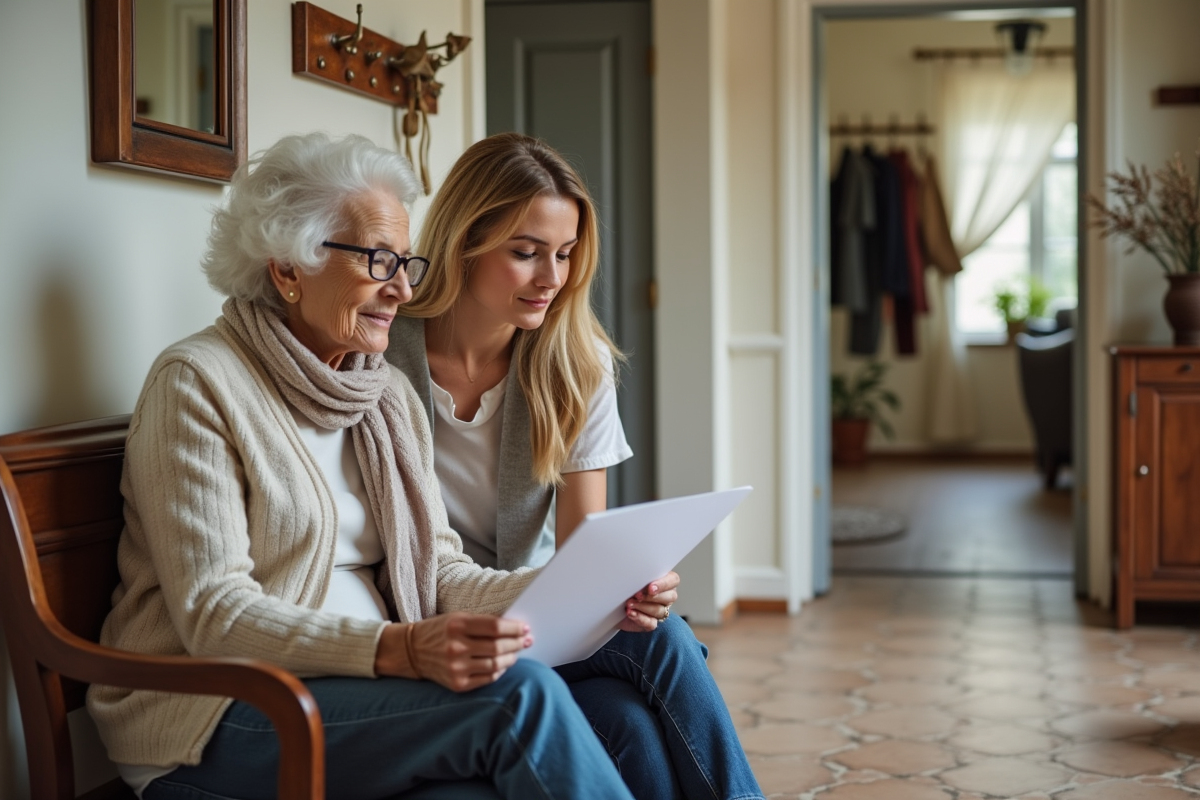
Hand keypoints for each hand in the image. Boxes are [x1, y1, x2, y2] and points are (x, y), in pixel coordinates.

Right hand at [376, 613, 531, 691]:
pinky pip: (487, 679)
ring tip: (517, 652)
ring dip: (511, 658)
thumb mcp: (458, 618)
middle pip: (498, 647)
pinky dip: (499, 671)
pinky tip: (503, 664)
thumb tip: (514, 628)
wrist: (411, 651)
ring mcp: (456, 668)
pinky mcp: (457, 684)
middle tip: (527, 640)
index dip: (514, 628)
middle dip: (517, 643)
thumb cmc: (441, 631)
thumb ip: (483, 622)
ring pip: (496, 665)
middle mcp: (456, 647)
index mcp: (457, 625)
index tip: (524, 628)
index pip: (495, 627)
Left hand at [618, 571, 679, 632]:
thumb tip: (636, 576)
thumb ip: (640, 576)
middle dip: (652, 596)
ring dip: (642, 606)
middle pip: (670, 597)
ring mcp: (660, 611)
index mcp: (665, 580)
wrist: (616, 603)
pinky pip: (651, 623)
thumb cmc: (627, 586)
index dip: (663, 584)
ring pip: (659, 610)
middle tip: (637, 595)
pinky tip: (631, 613)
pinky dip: (640, 618)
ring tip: (629, 603)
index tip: (650, 587)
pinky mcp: (651, 623)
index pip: (673, 580)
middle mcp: (666, 596)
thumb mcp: (633, 577)